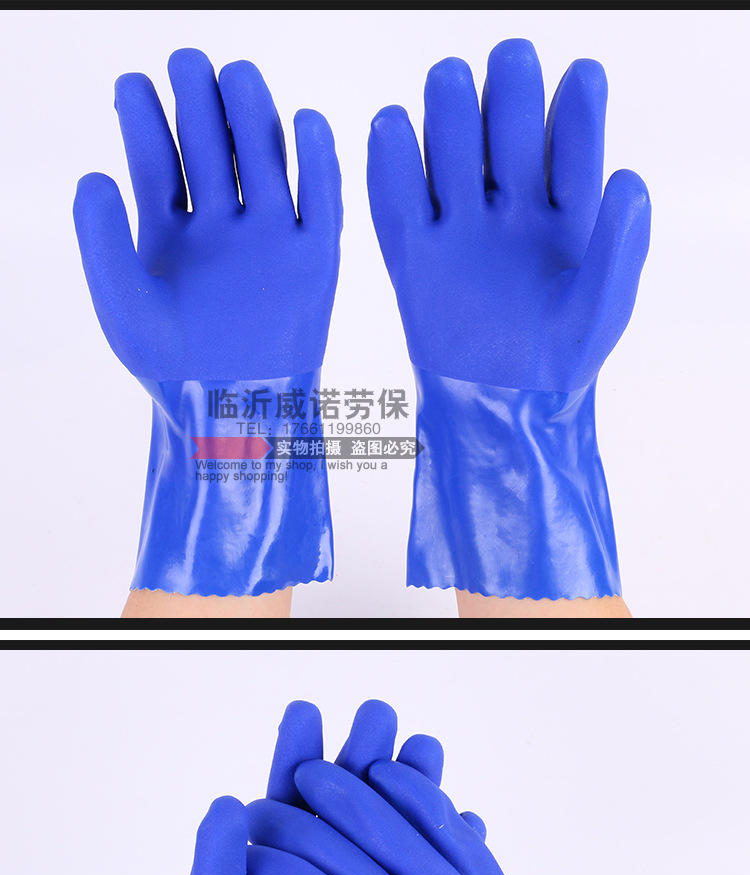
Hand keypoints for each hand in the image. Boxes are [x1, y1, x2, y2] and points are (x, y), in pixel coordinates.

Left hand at [74, 48, 340, 378]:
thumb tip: (93, 176)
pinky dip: (318, 161)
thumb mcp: (123, 310)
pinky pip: (320, 200)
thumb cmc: (174, 373)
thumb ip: (100, 245)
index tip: (133, 84)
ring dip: (252, 118)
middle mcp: (220, 226)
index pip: (158, 161)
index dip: (145, 121)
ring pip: (263, 161)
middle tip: (187, 62)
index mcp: (170, 233)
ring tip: (237, 77)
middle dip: (199, 104)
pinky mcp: (314, 257)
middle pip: (210, 148)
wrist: (234, 422)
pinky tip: (306, 121)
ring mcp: (268, 237)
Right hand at [236, 739, 697, 874]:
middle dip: (286, 824)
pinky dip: (404, 787)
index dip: (262, 873)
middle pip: (337, 853)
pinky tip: (372, 774)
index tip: (241, 865)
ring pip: (388, 820)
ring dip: (338, 788)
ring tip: (302, 779)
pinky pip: (440, 815)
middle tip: (256, 814)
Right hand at [368, 38, 649, 390]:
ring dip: (451, 109)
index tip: (583, 78)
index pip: (573, 143)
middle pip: (507, 127)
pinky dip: (389, 161)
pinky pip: (396, 198)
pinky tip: (392, 127)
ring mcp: (461, 225)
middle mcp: (513, 205)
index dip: (577, 107)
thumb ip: (621, 247)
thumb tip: (627, 179)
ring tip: (451, 85)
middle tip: (510, 63)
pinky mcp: (414, 253)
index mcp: (567, 212)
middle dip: (508, 91)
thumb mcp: (604, 310)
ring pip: (452, 146)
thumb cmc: (561, 364)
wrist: (501, 416)